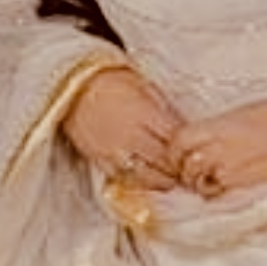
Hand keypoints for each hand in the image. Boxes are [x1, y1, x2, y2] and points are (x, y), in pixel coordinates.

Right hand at [62, 66, 182, 189]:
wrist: (73, 87)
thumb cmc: (111, 83)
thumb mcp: (144, 87)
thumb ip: (164, 109)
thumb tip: (184, 128)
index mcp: (144, 113)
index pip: (175, 138)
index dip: (187, 148)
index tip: (193, 151)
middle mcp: (130, 134)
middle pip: (163, 160)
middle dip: (178, 167)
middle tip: (187, 170)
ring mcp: (114, 150)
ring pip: (146, 175)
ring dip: (162, 180)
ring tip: (171, 179)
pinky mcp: (100, 160)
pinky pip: (125, 179)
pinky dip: (140, 182)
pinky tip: (148, 180)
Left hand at [170, 95, 266, 197]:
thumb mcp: (242, 113)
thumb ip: (217, 127)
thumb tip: (198, 139)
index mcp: (221, 125)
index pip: (180, 140)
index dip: (174, 148)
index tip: (178, 150)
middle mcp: (224, 148)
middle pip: (186, 165)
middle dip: (183, 168)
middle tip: (189, 166)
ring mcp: (237, 169)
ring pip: (200, 183)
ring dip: (199, 181)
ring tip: (209, 175)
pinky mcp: (249, 183)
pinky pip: (221, 192)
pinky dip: (217, 190)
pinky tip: (226, 182)